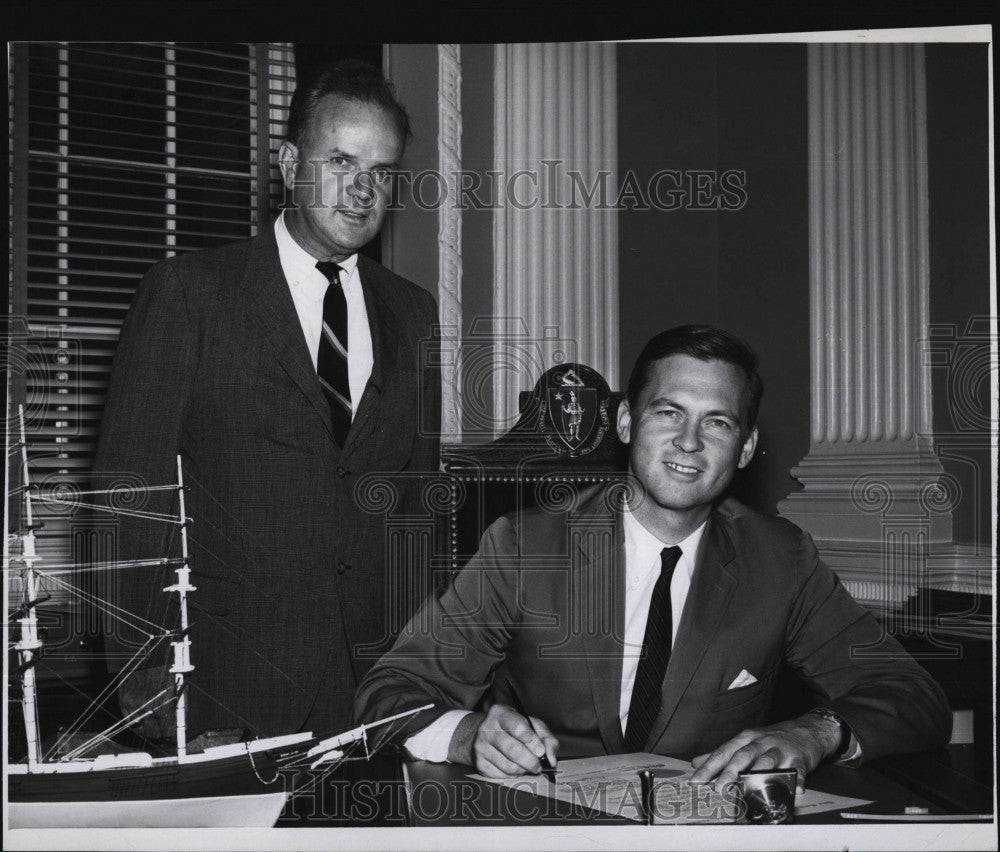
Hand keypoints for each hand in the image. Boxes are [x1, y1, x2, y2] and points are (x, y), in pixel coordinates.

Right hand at [472, 703, 558, 777]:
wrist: (482, 734)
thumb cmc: (513, 728)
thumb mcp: (531, 724)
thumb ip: (546, 738)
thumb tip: (552, 759)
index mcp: (501, 713)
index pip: (519, 728)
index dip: (533, 742)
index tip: (541, 751)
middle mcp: (487, 728)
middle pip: (514, 750)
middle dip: (531, 761)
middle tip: (538, 765)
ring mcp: (481, 747)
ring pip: (509, 767)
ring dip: (524, 770)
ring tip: (526, 765)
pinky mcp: (479, 763)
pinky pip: (502, 775)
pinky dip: (513, 775)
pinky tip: (514, 767)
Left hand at [689, 713, 842, 793]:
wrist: (806, 730)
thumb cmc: (770, 739)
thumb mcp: (745, 741)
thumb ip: (721, 754)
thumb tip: (696, 763)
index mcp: (744, 739)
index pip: (723, 752)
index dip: (709, 766)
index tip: (696, 780)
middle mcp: (760, 742)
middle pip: (743, 756)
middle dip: (730, 771)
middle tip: (719, 788)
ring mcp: (780, 750)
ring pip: (767, 761)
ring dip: (757, 775)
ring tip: (748, 788)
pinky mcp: (799, 759)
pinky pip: (798, 770)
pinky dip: (797, 779)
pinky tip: (795, 789)